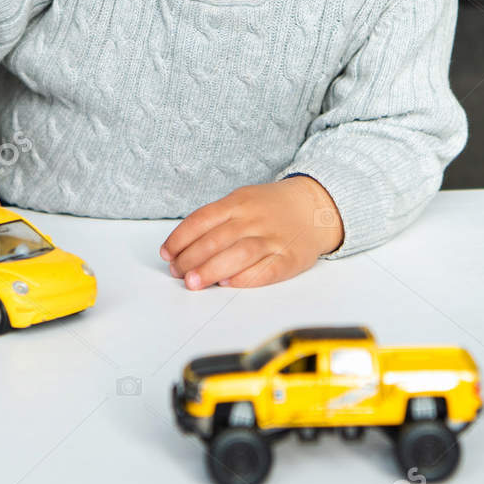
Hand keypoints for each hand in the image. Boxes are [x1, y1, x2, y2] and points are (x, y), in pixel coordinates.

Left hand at [159, 175, 343, 289]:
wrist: (315, 207)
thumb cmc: (271, 208)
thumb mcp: (243, 201)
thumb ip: (218, 220)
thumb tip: (185, 248)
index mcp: (239, 202)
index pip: (202, 219)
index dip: (181, 238)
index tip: (167, 254)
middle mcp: (255, 219)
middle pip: (216, 239)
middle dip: (191, 258)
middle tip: (177, 273)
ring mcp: (273, 238)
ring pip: (238, 254)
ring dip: (211, 270)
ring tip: (193, 283)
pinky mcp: (289, 258)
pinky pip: (265, 270)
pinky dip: (245, 278)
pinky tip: (228, 283)